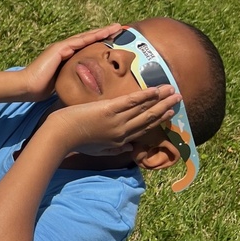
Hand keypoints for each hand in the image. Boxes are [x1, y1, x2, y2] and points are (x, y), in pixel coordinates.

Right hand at [21, 24, 124, 100]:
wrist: (27, 86)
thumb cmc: (42, 88)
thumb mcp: (63, 82)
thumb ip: (73, 79)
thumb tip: (85, 86)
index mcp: (67, 56)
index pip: (87, 46)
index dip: (100, 42)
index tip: (114, 40)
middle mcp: (65, 49)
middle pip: (88, 38)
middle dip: (104, 33)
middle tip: (119, 28)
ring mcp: (62, 47)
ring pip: (86, 37)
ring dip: (101, 31)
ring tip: (115, 27)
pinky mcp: (59, 49)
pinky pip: (78, 41)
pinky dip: (91, 37)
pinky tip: (102, 33)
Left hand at [52, 85, 180, 156]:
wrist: (61, 135)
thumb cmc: (76, 141)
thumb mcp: (99, 150)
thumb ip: (116, 149)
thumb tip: (129, 148)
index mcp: (120, 140)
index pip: (143, 128)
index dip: (158, 119)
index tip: (169, 112)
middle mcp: (123, 131)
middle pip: (148, 118)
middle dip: (165, 107)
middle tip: (178, 98)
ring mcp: (117, 120)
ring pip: (143, 108)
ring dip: (160, 99)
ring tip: (172, 90)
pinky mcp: (108, 110)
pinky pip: (131, 101)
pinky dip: (144, 95)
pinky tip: (154, 89)